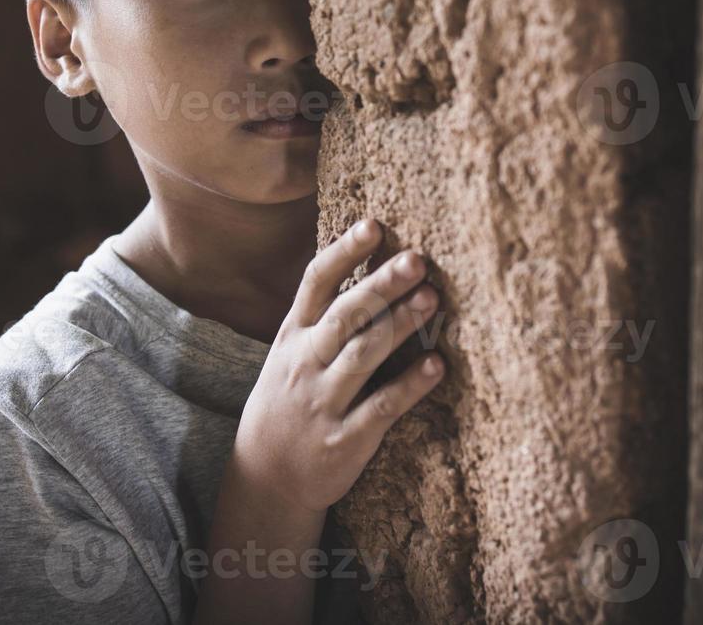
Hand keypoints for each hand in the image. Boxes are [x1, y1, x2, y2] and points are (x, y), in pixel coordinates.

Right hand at [232, 218, 445, 513]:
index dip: (344, 252)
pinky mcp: (345, 440)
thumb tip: (372, 262)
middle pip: (344, 316)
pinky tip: (437, 366)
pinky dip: (410, 386)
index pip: (315, 283)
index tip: (374, 224)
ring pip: (363, 356)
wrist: (265, 479)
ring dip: (399, 325)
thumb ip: (324, 314)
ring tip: (432, 299)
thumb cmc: (290, 401)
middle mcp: (306, 363)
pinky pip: (381, 408)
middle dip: (380, 286)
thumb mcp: (291, 352)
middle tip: (417, 259)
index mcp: (293, 335)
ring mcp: (323, 402)